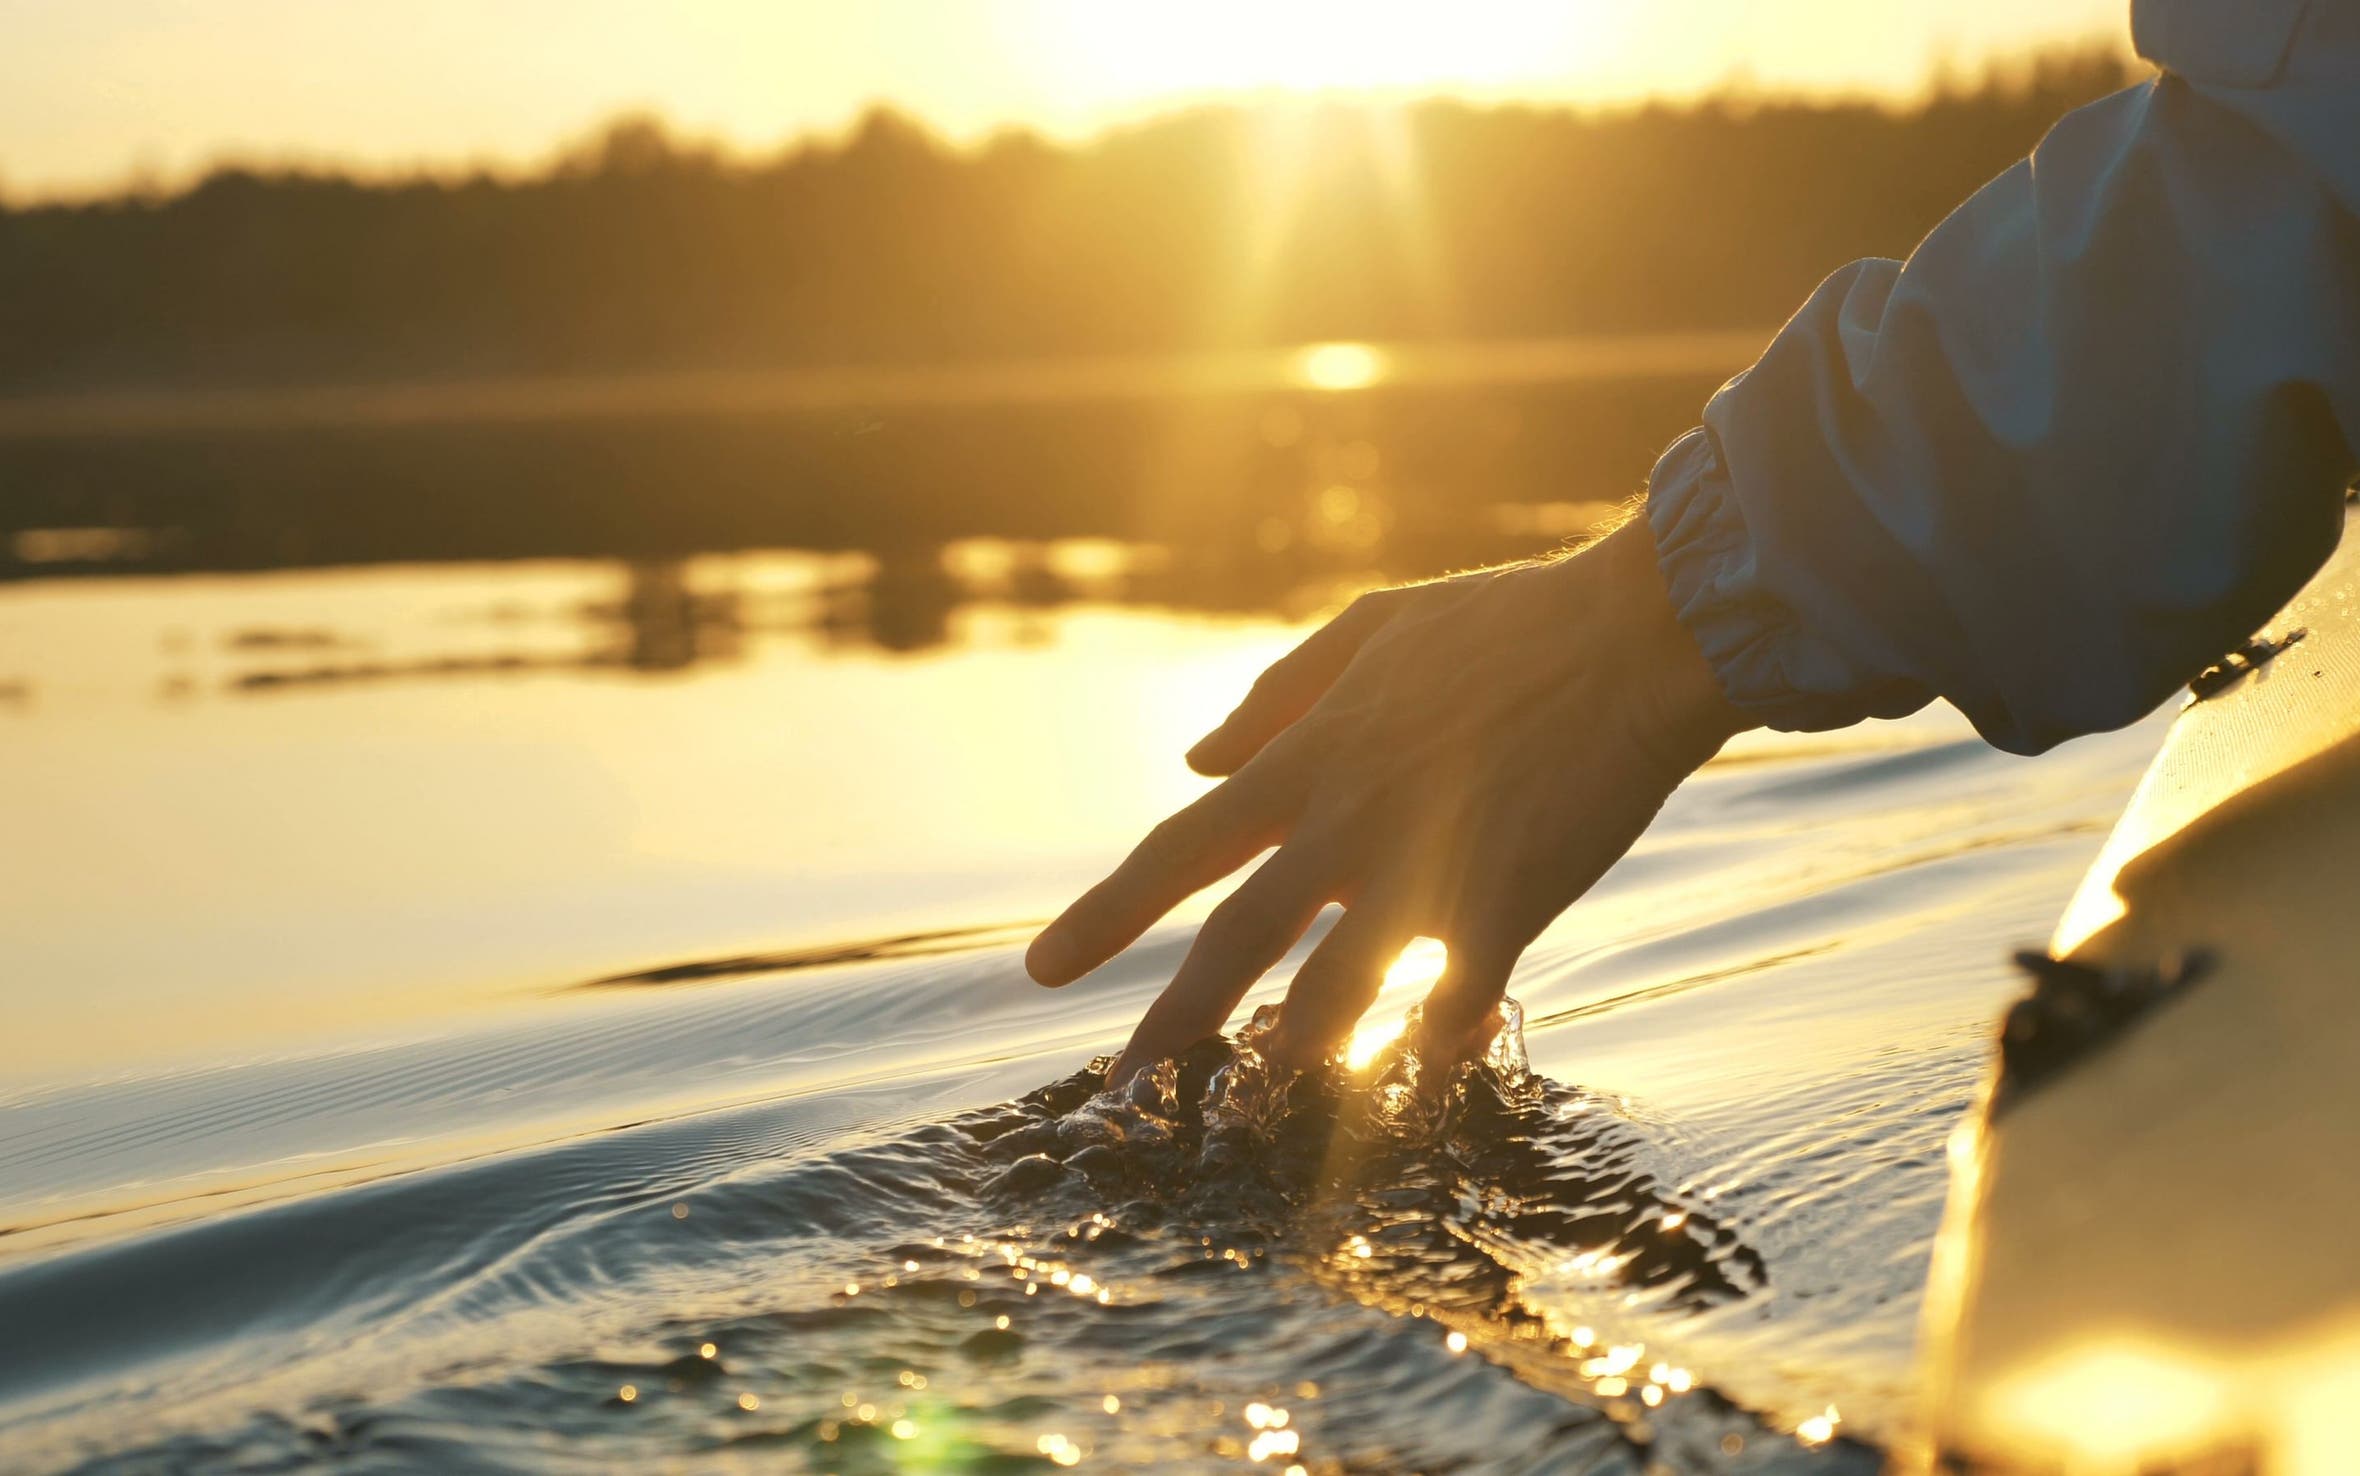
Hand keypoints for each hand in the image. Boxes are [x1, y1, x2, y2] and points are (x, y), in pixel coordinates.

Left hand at [1027, 517, 1753, 1083]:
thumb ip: (1277, 695)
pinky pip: (1448, 1004)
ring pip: (1330, 994)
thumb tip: (1193, 757)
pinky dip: (1430, 1043)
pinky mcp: (1503, 907)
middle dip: (1170, 1022)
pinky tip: (1421, 1073)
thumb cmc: (1508, 624)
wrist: (1637, 635)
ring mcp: (1424, 870)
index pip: (1180, 848)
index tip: (1043, 969)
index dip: (1106, 913)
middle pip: (1235, 941)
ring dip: (1289, 1057)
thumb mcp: (1374, 630)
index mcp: (1311, 757)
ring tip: (1252, 1106)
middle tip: (1120, 1084)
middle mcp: (1347, 821)